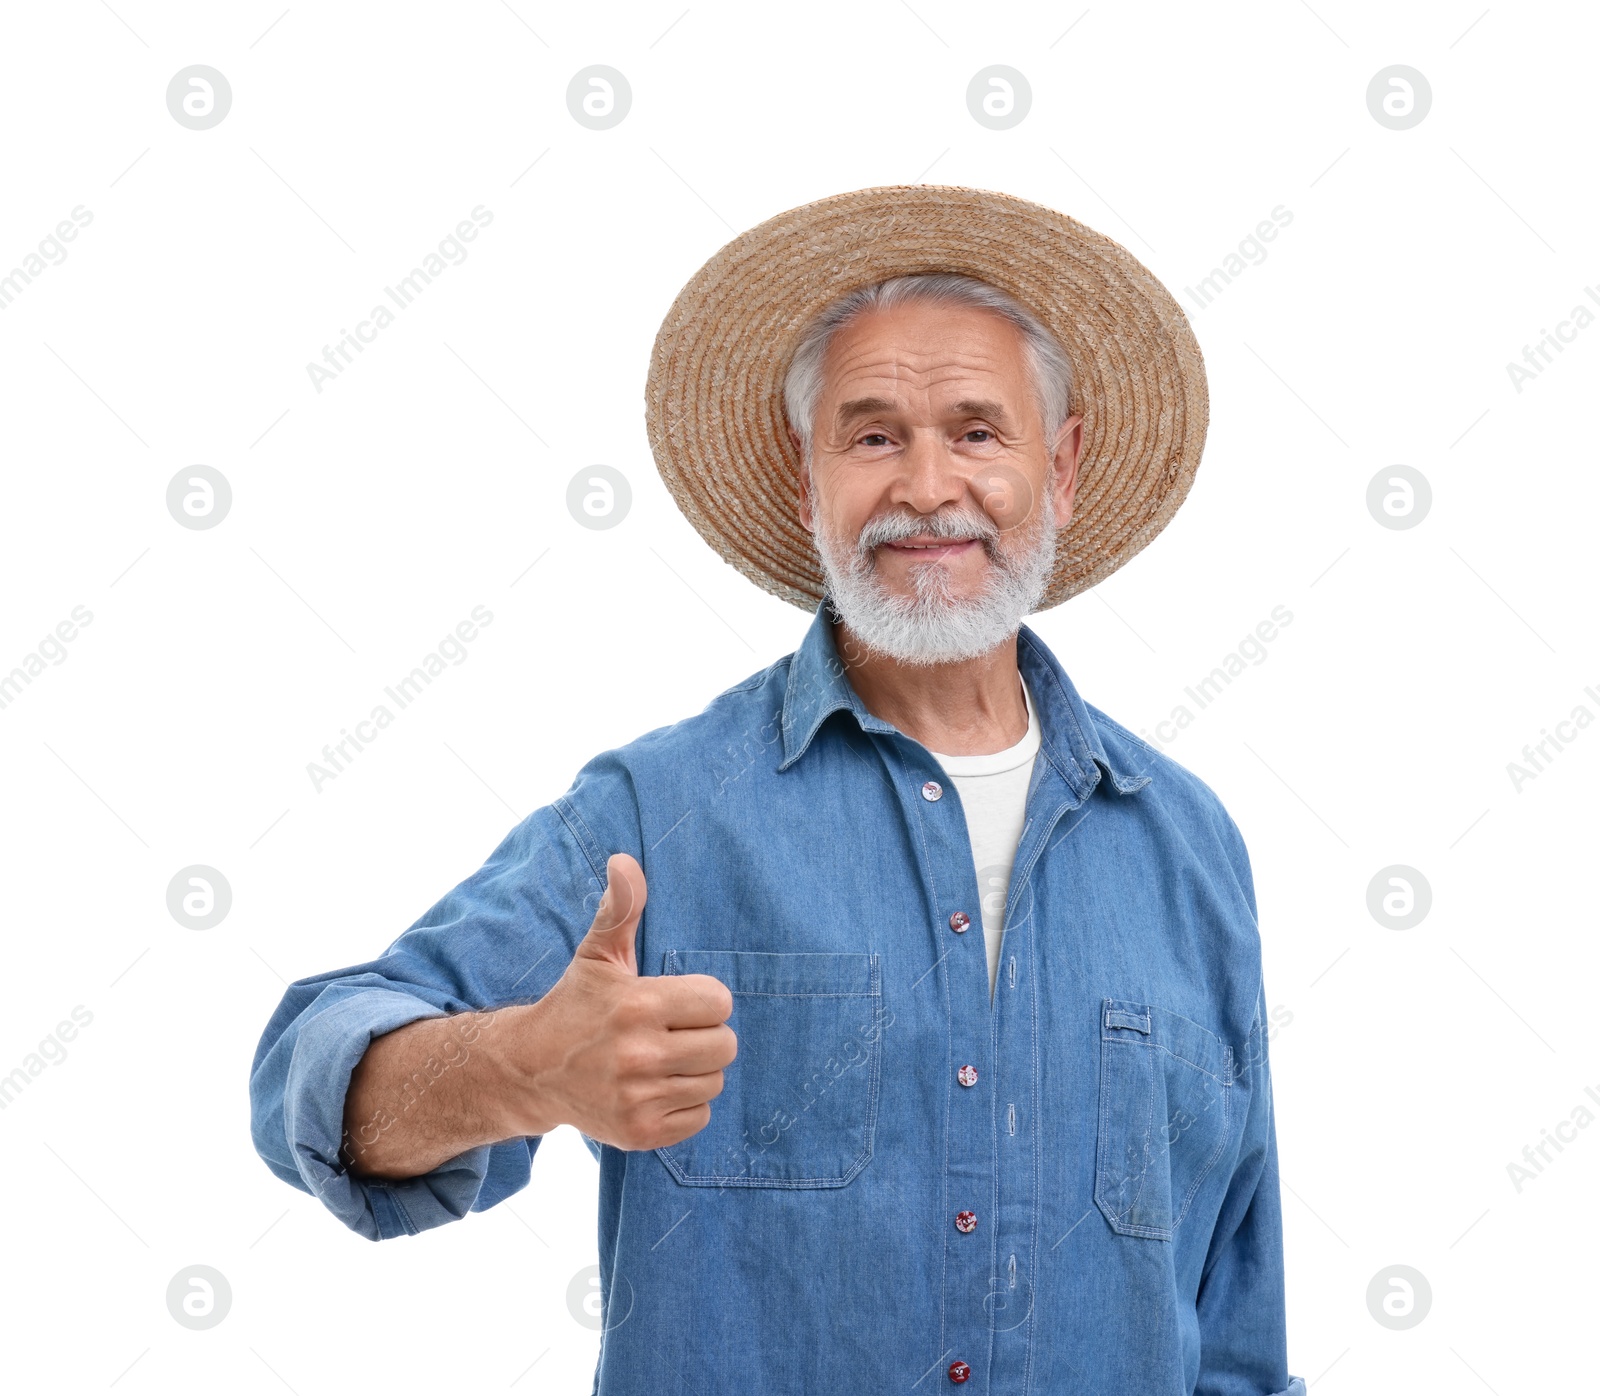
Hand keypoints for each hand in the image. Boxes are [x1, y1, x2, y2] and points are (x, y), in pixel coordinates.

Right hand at [504, 853, 736, 1151]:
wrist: (533, 1071)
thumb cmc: (577, 1005)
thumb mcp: (598, 955)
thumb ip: (620, 908)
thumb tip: (624, 860)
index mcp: (637, 1005)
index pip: (718, 1002)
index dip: (702, 999)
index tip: (674, 1002)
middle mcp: (638, 1056)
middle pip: (725, 1045)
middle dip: (704, 1035)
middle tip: (671, 1033)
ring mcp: (638, 1099)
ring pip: (714, 1081)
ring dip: (696, 1070)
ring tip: (662, 1060)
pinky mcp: (639, 1133)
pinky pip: (700, 1117)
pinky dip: (686, 1105)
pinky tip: (656, 1088)